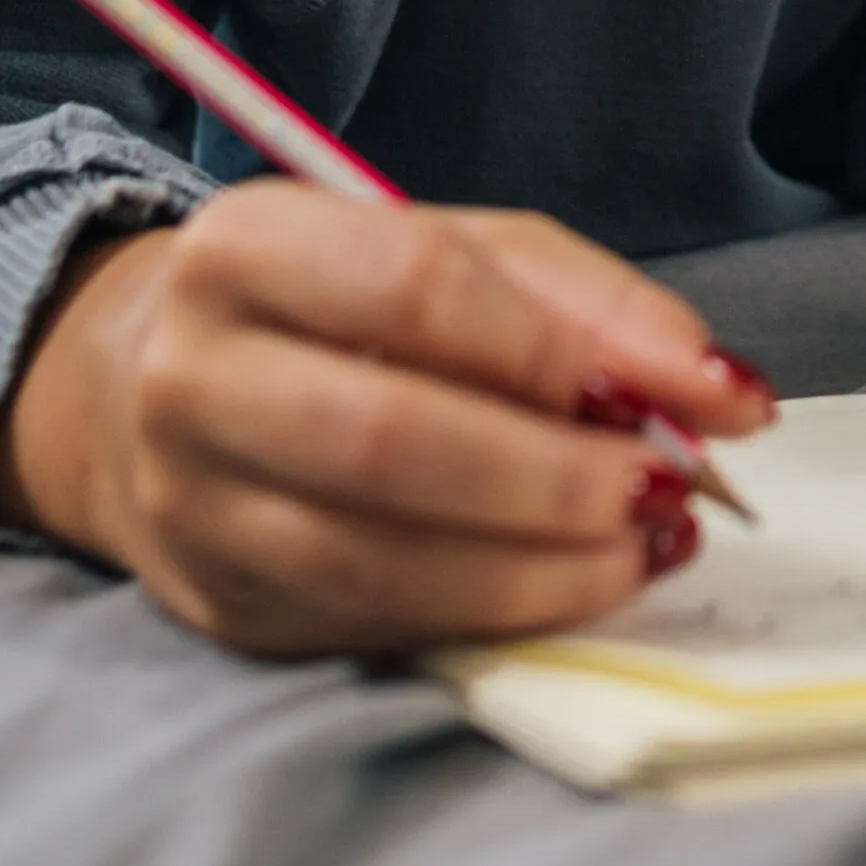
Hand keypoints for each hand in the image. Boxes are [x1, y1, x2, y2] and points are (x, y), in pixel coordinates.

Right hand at [0, 186, 775, 655]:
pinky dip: (496, 611)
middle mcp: (192, 373)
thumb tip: (720, 392)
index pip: (418, 289)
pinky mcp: (221, 601)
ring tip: (639, 543)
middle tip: (667, 487)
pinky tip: (574, 583)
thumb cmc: (342, 306)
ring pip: (379, 556)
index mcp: (247, 245)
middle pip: (392, 438)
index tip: (684, 393)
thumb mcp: (460, 253)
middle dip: (556, 475)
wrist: (145, 388)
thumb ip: (590, 307)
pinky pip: (374, 620)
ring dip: (540, 566)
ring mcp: (192, 502)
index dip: (562, 347)